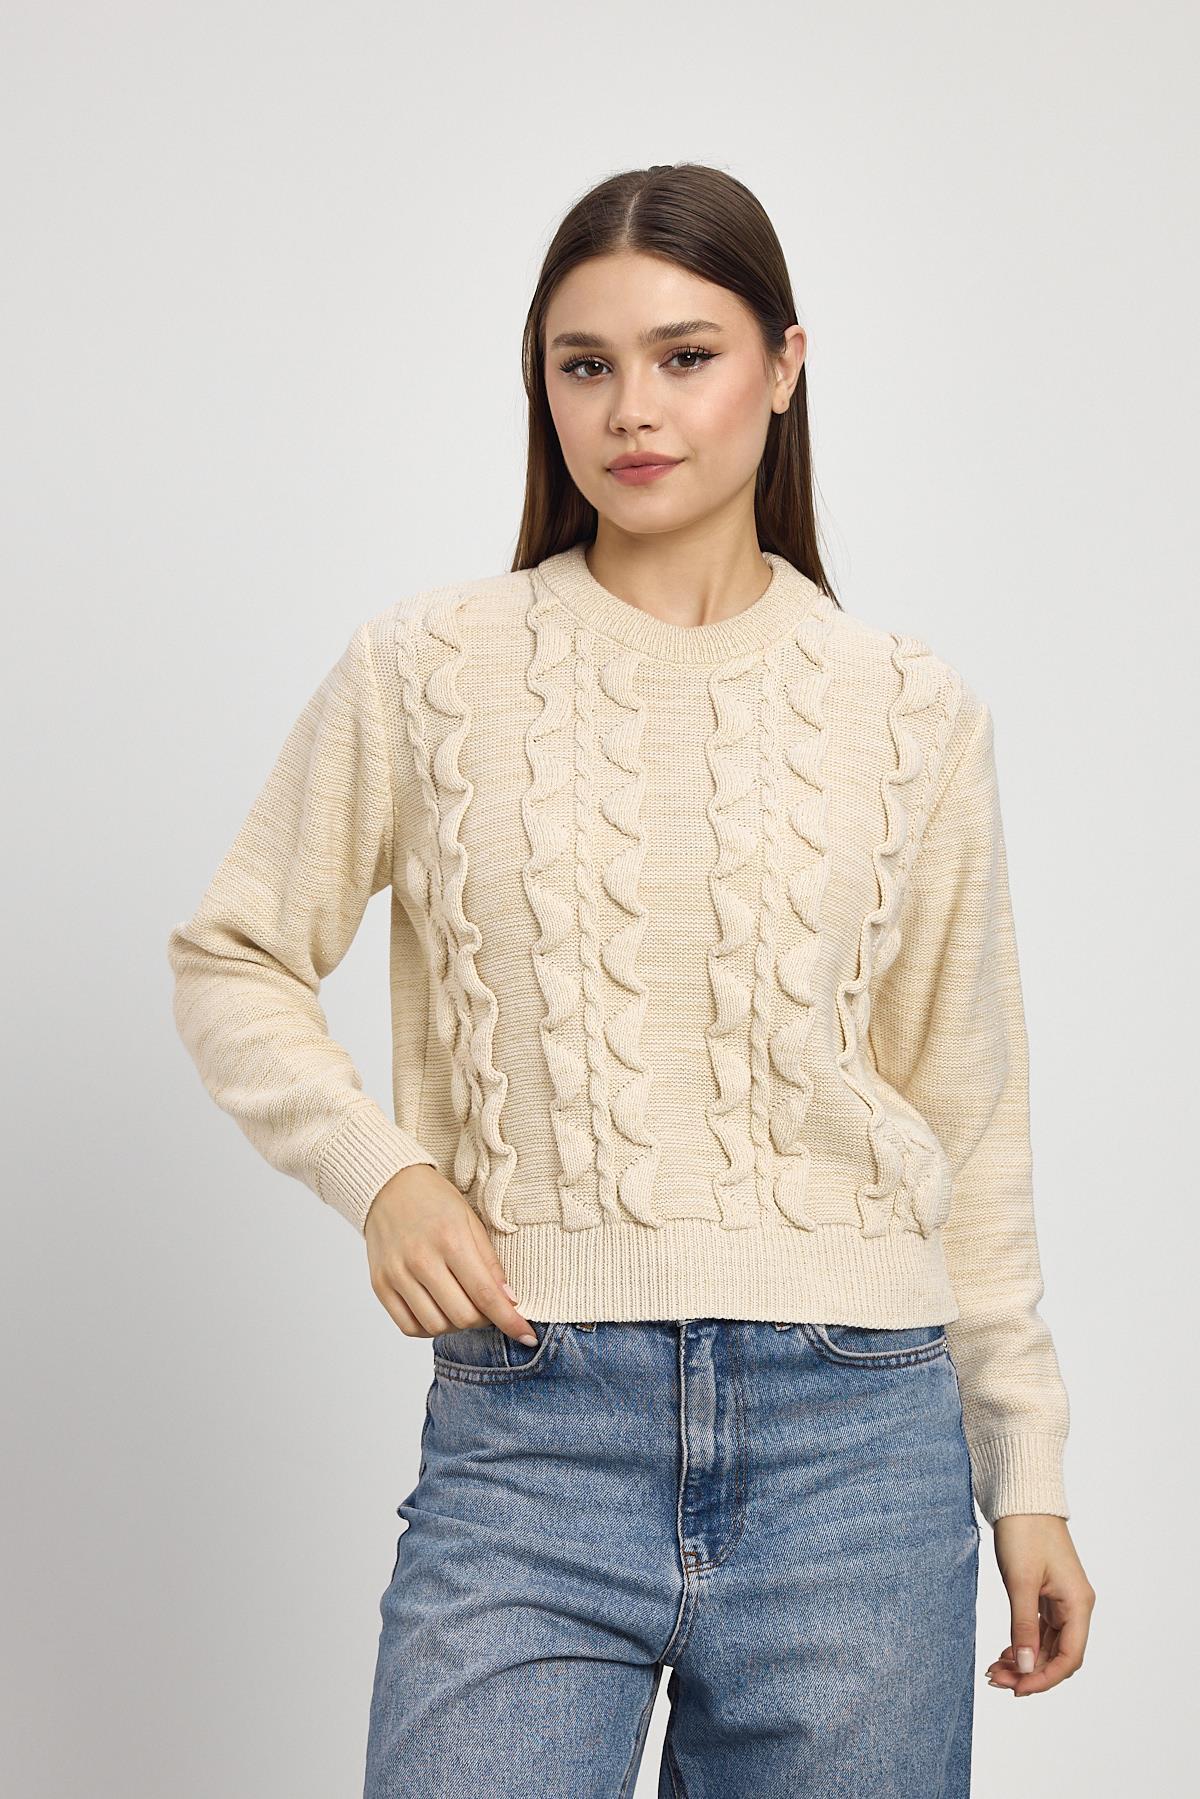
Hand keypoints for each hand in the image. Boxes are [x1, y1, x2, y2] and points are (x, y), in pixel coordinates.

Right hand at [362, 1165, 536, 1345]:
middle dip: (483, 1320)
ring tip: (461, 1304)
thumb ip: (490, 1263)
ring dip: (457, 1325)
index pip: (486, 1295)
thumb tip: (510, 1302)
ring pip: (436, 1326)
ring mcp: (397, 1274)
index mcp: (450, 1240)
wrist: (388, 1186)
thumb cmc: (435, 1201)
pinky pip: (408, 1327)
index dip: (510, 1321)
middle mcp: (421, 1260)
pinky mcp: (380, 1285)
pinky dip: (429, 1328)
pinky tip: (438, 1310)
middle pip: (462, 1317)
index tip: (527, 1337)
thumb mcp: (471, 1222)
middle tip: (486, 1306)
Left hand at [985, 1514, 1094, 1696]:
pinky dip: (1023, 1643)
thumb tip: (1026, 1667)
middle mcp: (1075, 1606)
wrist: (1021, 1496)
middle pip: (1057, 1655)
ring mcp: (1061, 1600)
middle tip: (995, 1679)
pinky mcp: (1047, 1594)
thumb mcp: (1021, 1581)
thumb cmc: (1024, 1531)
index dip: (1044, 1678)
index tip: (1016, 1689)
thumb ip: (1024, 1626)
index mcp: (1078, 1604)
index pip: (1069, 1657)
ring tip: (994, 1670)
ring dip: (1024, 1660)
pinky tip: (1004, 1652)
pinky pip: (1040, 1630)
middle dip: (1029, 1671)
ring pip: (1047, 1644)